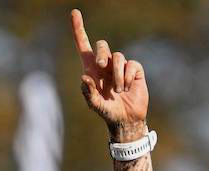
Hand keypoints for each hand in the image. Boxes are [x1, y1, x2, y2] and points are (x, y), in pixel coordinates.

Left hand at [71, 9, 148, 137]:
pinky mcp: (134, 70)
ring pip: (118, 57)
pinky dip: (127, 77)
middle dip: (101, 53)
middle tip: (102, 66)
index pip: (83, 44)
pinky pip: (130, 64)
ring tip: (118, 91)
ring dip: (117, 75)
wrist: (127, 119)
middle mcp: (105, 64)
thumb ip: (88, 93)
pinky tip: (127, 89)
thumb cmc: (108, 111)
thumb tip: (85, 77)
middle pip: (101, 45)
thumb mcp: (95, 105)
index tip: (74, 13)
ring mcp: (120, 65)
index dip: (78, 29)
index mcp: (92, 69)